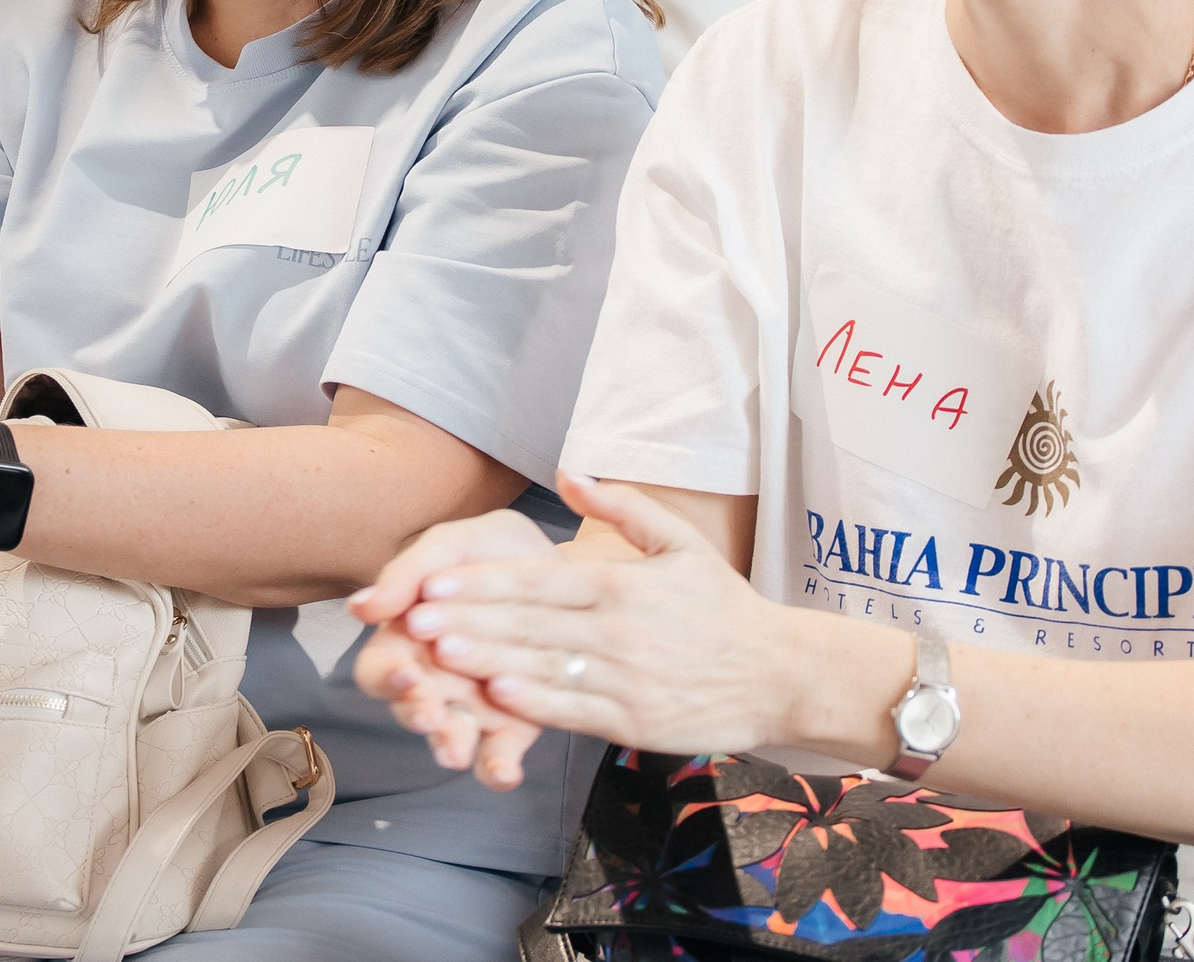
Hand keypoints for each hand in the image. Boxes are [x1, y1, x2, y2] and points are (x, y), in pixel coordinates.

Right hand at [353, 508, 557, 788]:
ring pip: (450, 738)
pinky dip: (497, 769)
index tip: (406, 672)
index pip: (380, 668)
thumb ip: (408, 570)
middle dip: (417, 715)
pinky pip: (497, 758)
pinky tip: (506, 773)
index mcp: (409, 639)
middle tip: (430, 715)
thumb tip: (359, 607)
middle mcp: (435, 679)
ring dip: (450, 745)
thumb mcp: (456, 544)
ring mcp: (473, 707)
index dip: (386, 675)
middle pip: (410, 709)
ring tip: (458, 751)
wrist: (564, 571)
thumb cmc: (497, 556)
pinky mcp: (513, 728)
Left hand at [397, 474, 800, 759]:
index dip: (481, 583)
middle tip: (412, 617)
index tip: (431, 583)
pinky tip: (494, 696)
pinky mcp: (633, 721)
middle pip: (529, 623)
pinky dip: (533, 705)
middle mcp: (618, 630)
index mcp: (622, 584)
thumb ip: (622, 507)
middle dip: (467, 620)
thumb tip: (569, 472)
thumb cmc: (724, 606)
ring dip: (487, 660)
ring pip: (543, 668)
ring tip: (436, 654)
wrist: (781, 675)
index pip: (538, 582)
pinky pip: (574, 711)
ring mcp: (625, 678)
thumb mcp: (681, 542)